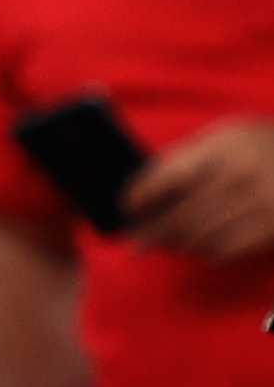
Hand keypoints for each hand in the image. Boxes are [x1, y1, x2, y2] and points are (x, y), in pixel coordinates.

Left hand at [128, 118, 273, 262]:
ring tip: (167, 243)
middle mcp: (237, 177)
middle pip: (178, 215)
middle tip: (136, 242)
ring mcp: (258, 205)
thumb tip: (145, 187)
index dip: (139, 198)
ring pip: (199, 237)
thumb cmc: (261, 145)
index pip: (164, 179)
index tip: (127, 209)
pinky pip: (226, 250)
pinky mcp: (271, 228)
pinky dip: (206, 251)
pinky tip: (200, 246)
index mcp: (220, 148)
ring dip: (177, 244)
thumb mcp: (226, 135)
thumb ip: (188, 157)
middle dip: (151, 231)